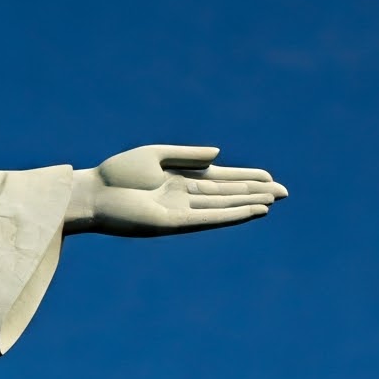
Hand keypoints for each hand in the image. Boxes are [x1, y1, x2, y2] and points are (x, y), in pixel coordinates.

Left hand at [66, 144, 287, 235]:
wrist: (93, 194)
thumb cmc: (116, 173)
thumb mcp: (156, 155)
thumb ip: (187, 155)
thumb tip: (219, 155)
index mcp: (179, 177)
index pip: (220, 178)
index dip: (245, 178)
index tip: (269, 177)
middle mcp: (184, 195)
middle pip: (226, 193)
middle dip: (254, 192)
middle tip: (284, 192)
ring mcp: (181, 210)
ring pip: (222, 206)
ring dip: (248, 204)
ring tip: (274, 201)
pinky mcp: (174, 223)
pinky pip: (210, 219)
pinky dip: (232, 215)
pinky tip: (252, 211)